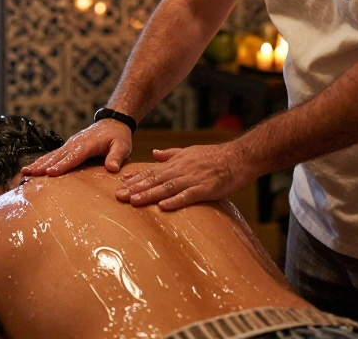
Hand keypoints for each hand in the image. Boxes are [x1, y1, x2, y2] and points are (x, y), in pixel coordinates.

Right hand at [23, 119, 132, 176]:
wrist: (112, 123)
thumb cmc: (118, 137)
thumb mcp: (122, 146)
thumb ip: (116, 156)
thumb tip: (112, 168)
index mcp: (87, 145)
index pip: (73, 157)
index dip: (61, 165)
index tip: (50, 173)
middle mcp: (74, 144)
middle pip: (56, 156)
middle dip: (42, 166)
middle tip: (29, 175)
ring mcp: (69, 145)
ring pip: (51, 155)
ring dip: (38, 164)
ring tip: (24, 173)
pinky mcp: (67, 147)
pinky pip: (53, 155)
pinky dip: (42, 162)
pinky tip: (32, 169)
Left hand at [116, 142, 249, 210]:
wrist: (239, 157)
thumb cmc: (214, 156)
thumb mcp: (189, 151)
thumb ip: (170, 154)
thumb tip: (153, 153)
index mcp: (177, 163)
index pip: (152, 171)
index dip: (136, 178)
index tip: (120, 185)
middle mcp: (182, 170)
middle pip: (155, 180)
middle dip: (136, 188)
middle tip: (119, 196)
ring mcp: (193, 179)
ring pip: (167, 187)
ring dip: (150, 195)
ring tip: (134, 201)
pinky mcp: (206, 188)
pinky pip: (188, 195)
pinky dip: (176, 201)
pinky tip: (163, 206)